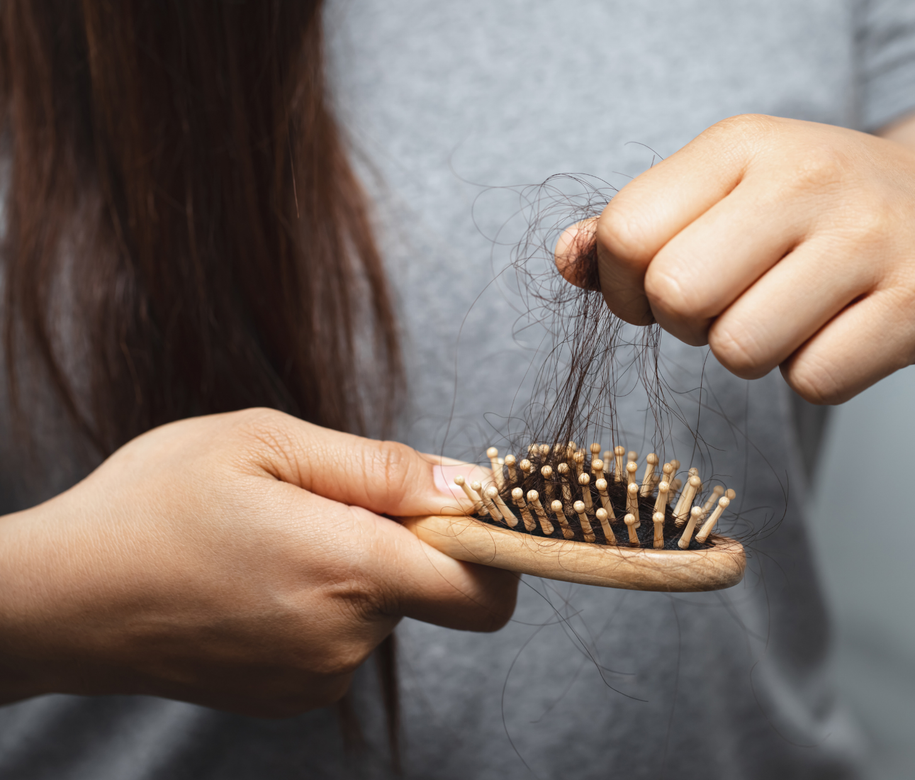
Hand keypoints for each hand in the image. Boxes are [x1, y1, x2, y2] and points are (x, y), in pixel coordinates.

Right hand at [0, 409, 515, 715]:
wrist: (57, 600)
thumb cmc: (153, 504)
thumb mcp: (266, 443)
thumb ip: (381, 467)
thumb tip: (469, 485)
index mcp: (349, 569)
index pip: (485, 586)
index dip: (495, 544)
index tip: (463, 508)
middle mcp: (345, 639)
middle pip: (431, 586)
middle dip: (400, 539)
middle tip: (318, 502)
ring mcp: (317, 678)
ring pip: (382, 608)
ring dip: (353, 568)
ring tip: (271, 539)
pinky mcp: (291, 697)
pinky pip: (344, 637)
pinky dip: (323, 603)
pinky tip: (258, 579)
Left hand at [557, 114, 914, 403]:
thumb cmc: (820, 217)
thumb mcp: (729, 196)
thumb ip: (637, 228)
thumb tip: (565, 260)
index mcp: (741, 144)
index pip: (626, 234)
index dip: (626, 288)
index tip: (662, 292)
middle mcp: (805, 175)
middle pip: (676, 296)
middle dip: (689, 325)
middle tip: (731, 307)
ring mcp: (869, 235)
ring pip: (740, 351)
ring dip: (753, 354)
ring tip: (793, 314)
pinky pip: (814, 382)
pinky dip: (817, 375)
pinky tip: (844, 332)